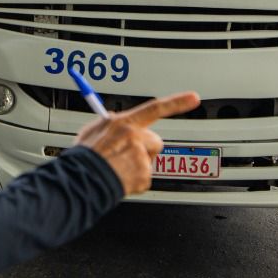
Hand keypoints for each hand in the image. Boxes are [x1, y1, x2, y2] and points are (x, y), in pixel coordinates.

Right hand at [73, 91, 200, 195]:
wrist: (83, 180)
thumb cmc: (86, 156)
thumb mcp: (92, 130)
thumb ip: (108, 123)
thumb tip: (114, 119)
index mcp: (124, 123)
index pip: (156, 108)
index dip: (177, 102)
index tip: (194, 98)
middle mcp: (136, 137)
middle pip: (154, 140)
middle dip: (145, 148)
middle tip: (126, 155)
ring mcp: (141, 157)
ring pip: (148, 160)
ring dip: (138, 165)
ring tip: (118, 168)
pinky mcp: (144, 175)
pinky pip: (144, 177)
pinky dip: (135, 180)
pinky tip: (121, 178)